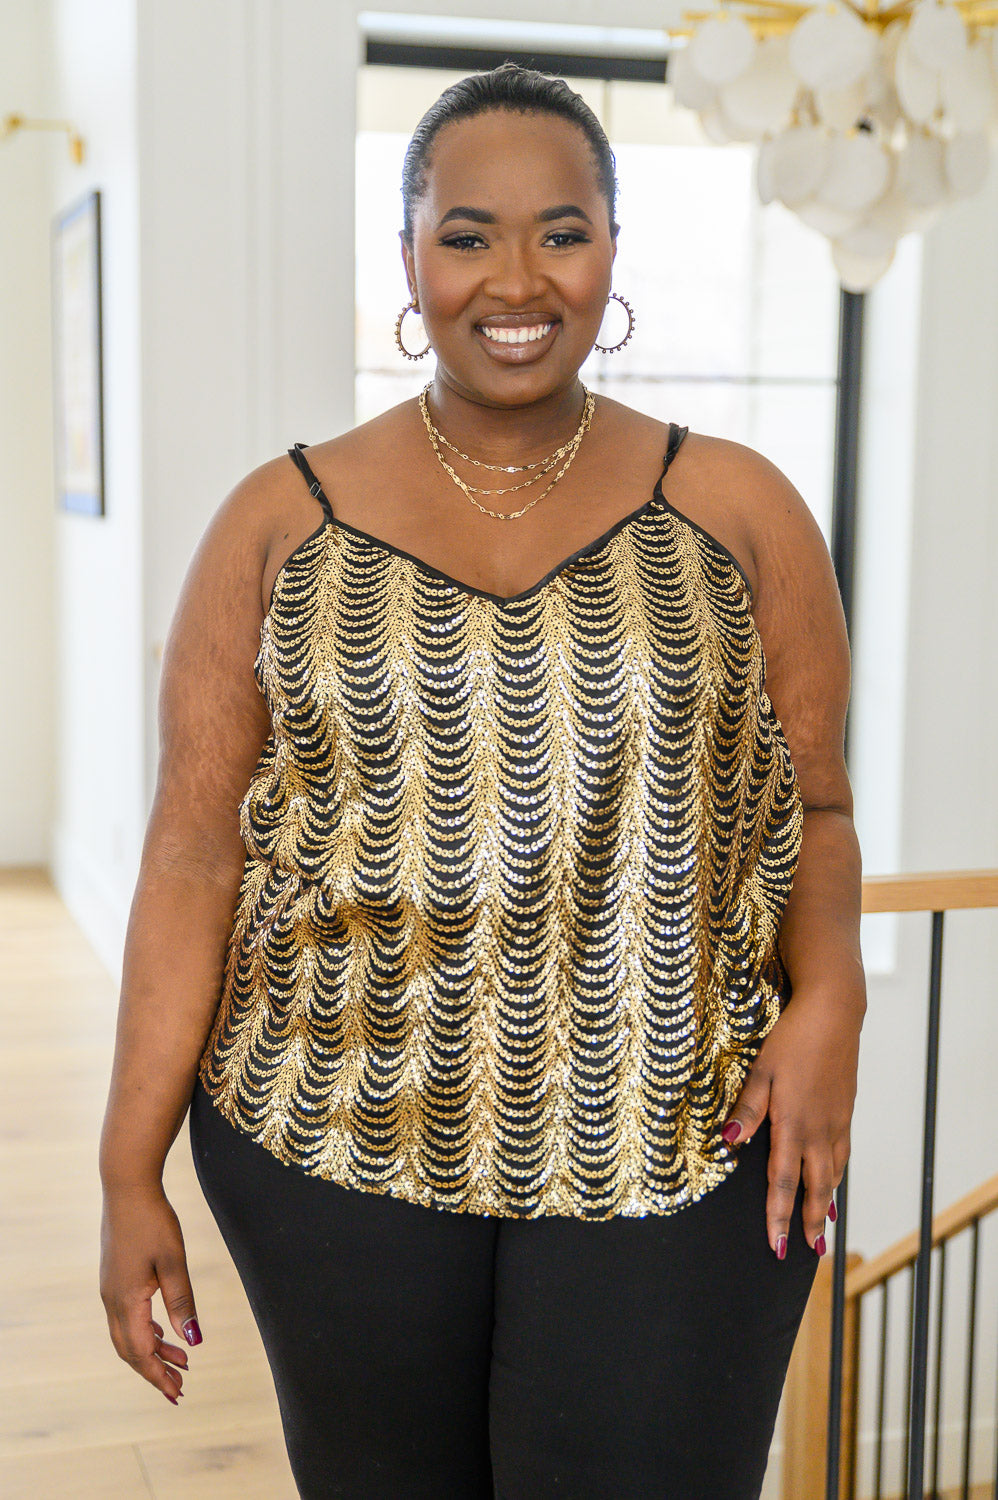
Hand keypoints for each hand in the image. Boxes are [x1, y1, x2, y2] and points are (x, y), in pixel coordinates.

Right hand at [100, 1183, 201, 1402]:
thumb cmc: (153, 1221)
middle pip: (131, 1350)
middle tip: (180, 1387)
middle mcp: (112, 1301)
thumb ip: (183, 1301)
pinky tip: (163, 1329)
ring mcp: (110, 1290)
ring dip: (152, 1350)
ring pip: (127, 1334)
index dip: (159, 1375)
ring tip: (181, 1360)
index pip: (142, 1351)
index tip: (177, 1394)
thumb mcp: (174, 1261)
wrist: (127, 1188)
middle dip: (154, 1371)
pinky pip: (126, 1318)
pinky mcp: (114, 1278)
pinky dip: (145, 1331)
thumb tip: (194, 1341)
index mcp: (127, 1301)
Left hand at [722, 984, 862, 1258]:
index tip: (777, 1246)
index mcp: (793, 1125)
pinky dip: (837, 1175)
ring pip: (832, 1173)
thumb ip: (747, 1111)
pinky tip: (834, 1180)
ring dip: (827, 1203)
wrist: (834, 1015)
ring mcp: (836, 1122)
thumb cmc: (792, 1041)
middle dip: (811, 1222)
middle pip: (816, 1187)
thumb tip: (728, 1145)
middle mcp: (819, 1131)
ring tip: (824, 1228)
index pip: (782, 1183)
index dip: (779, 1217)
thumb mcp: (761, 1072)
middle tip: (810, 1252)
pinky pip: (842, 1154)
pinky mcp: (845, 1111)